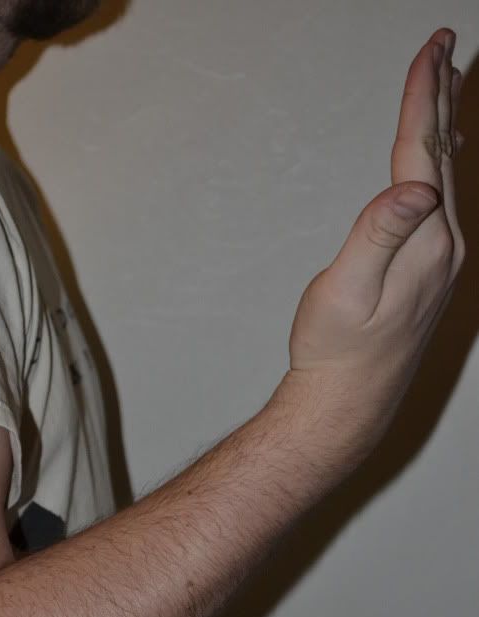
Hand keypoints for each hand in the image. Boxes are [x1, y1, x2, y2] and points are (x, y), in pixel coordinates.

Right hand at [284, 28, 464, 463]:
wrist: (348, 401)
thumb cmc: (337, 350)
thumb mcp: (348, 291)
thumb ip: (380, 235)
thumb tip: (415, 189)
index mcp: (426, 243)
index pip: (424, 154)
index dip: (423, 98)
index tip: (429, 51)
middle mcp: (444, 247)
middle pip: (442, 156)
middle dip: (440, 97)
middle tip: (444, 47)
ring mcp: (441, 261)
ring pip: (444, 176)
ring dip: (443, 127)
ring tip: (445, 87)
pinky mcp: (430, 273)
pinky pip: (440, 201)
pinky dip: (438, 165)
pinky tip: (437, 162)